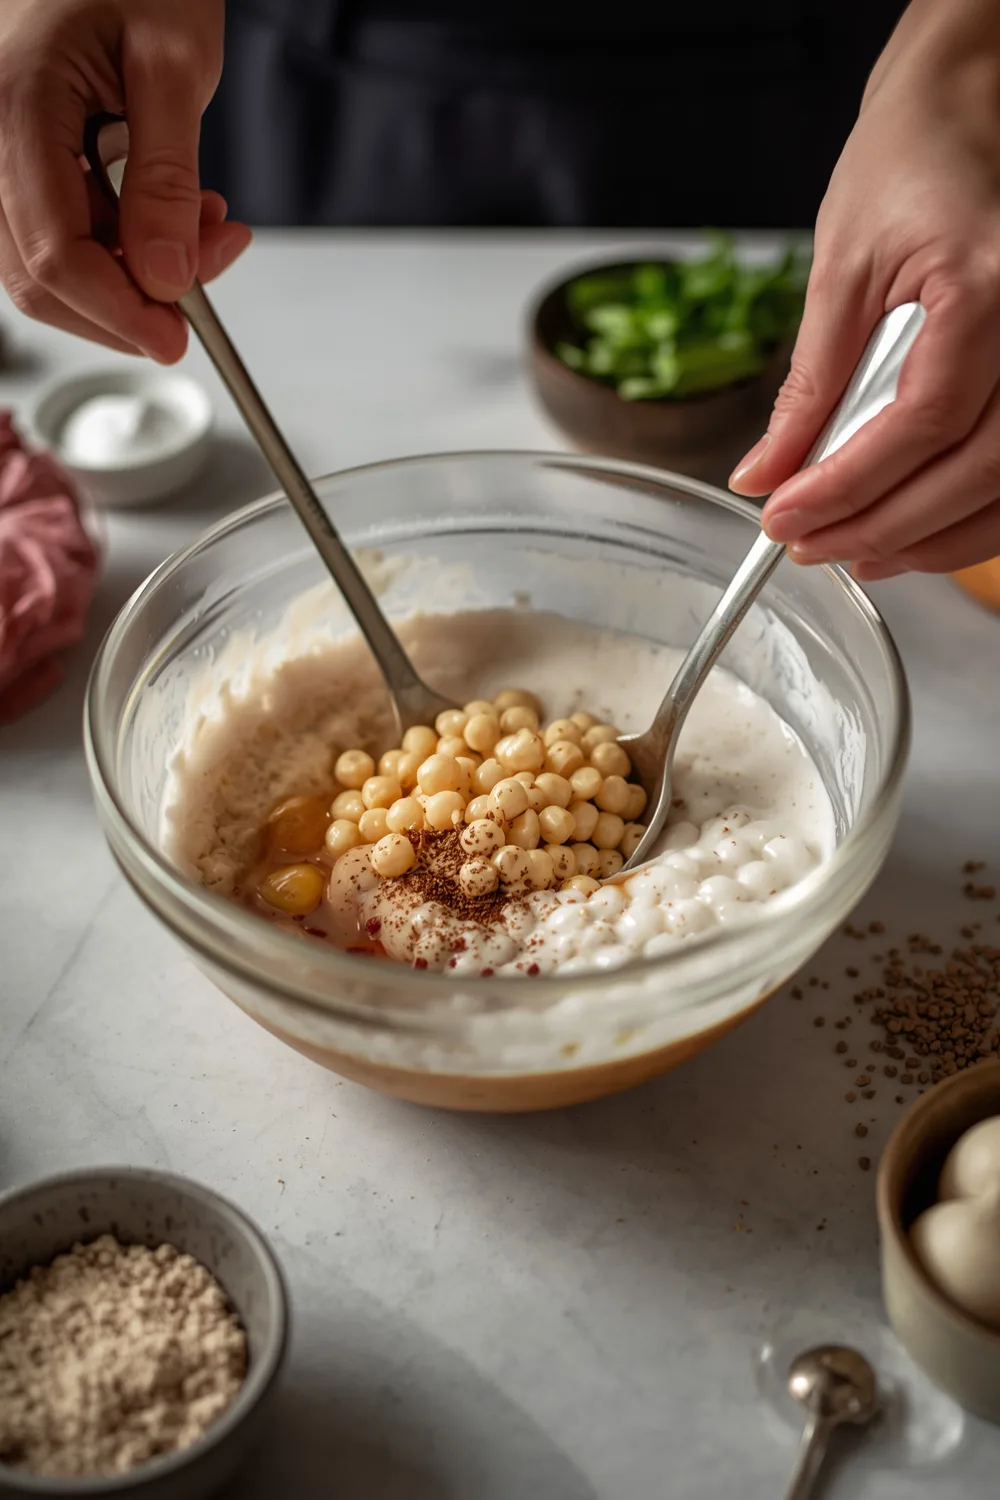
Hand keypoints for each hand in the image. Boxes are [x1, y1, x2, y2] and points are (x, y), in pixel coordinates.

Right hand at [0, 0, 250, 361]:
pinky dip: (118, 246)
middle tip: (205, 281)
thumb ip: (167, 178)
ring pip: (47, 265)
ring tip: (202, 232)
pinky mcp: (18, 161)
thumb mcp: (174, 65)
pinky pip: (57, 232)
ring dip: (130, 276)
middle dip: (130, 301)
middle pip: (40, 276)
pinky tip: (169, 220)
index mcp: (17, 102)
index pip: (56, 253)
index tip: (176, 338)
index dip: (119, 311)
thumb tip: (166, 275)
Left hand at [729, 0, 999, 579]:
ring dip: (927, 539)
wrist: (965, 115)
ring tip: (851, 551)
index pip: (922, 423)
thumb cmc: (909, 166)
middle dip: (880, 524)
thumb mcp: (841, 270)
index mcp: (987, 291)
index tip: (782, 518)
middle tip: (807, 545)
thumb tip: (766, 472)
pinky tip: (906, 530)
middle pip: (972, 471)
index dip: (849, 487)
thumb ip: (809, 385)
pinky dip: (963, 515)